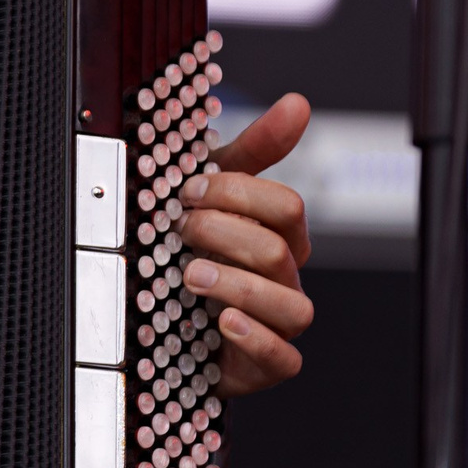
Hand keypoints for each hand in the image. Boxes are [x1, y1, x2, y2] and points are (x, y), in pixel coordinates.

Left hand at [176, 92, 314, 397]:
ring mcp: (279, 322)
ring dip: (238, 286)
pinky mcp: (266, 363)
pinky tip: (223, 320)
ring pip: (292, 306)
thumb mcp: (216, 193)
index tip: (188, 190)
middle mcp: (285, 277)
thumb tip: (298, 103)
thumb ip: (256, 149)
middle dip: (224, 234)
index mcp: (279, 235)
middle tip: (181, 229)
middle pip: (280, 251)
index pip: (287, 206)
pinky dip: (256, 339)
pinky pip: (284, 359)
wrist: (170, 316)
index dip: (238, 194)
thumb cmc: (200, 247)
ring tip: (190, 275)